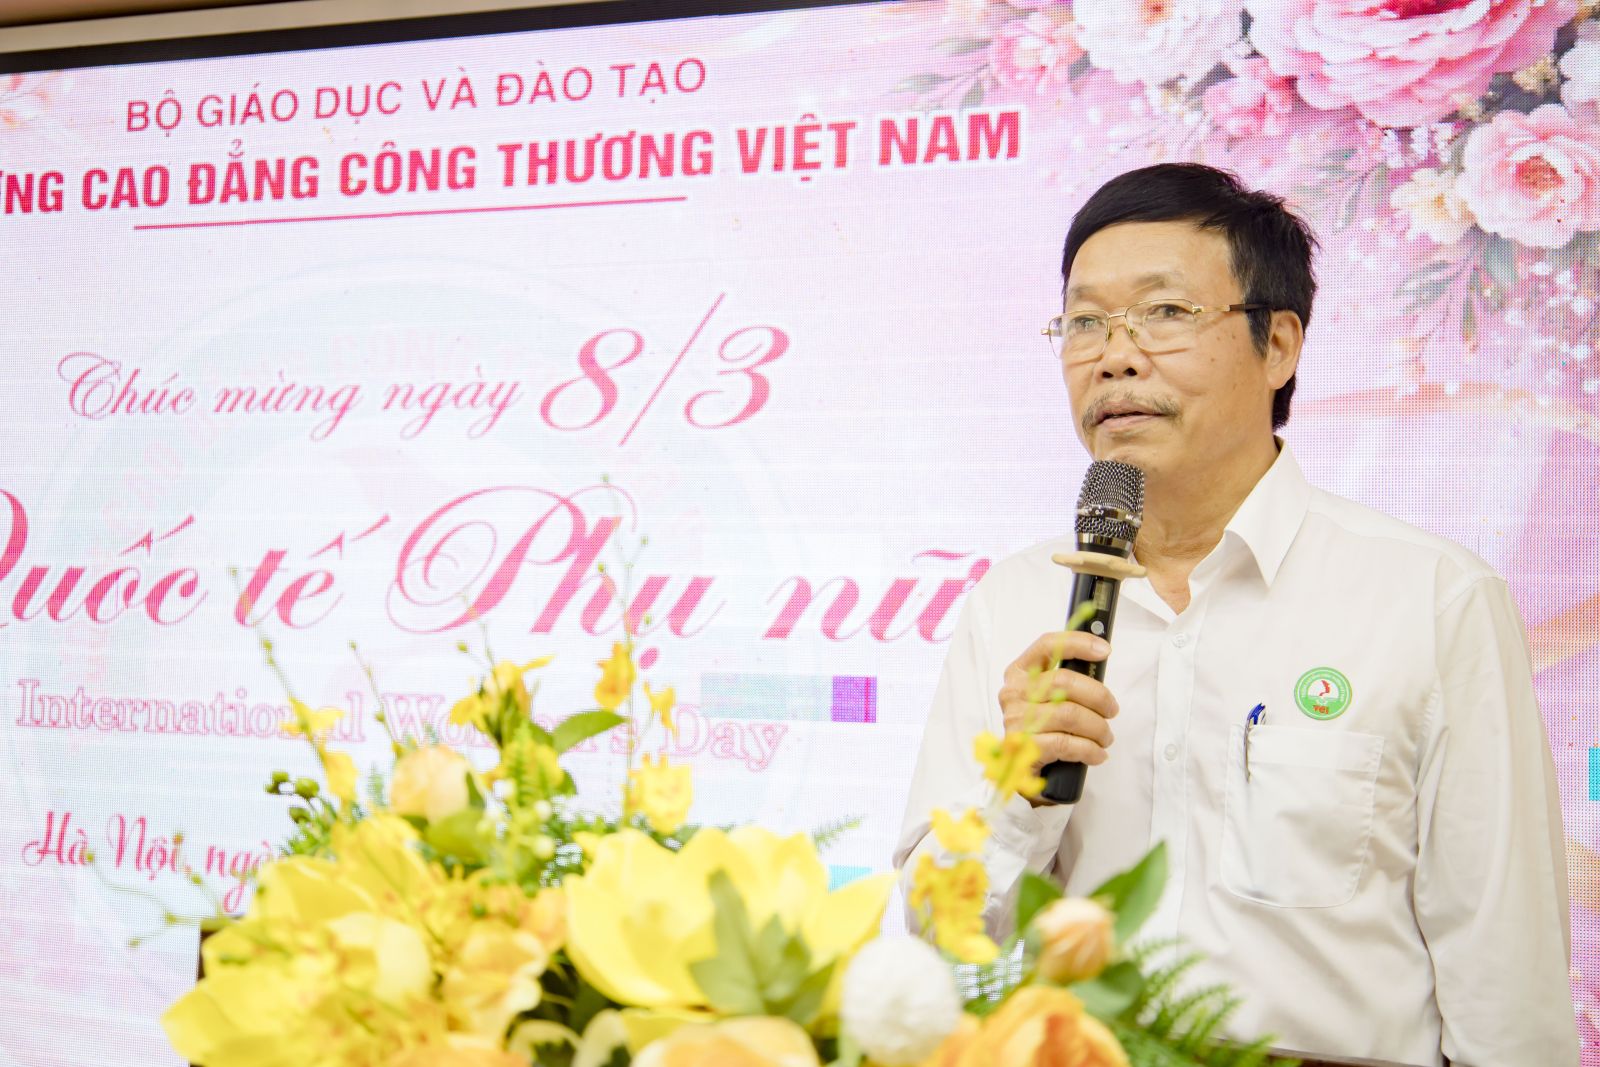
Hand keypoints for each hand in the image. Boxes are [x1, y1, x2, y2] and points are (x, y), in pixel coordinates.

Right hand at [998, 631, 1118, 806]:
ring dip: (1098, 728)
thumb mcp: (1049, 697)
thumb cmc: (1043, 728)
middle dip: (1098, 696)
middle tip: (1112, 711)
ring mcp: (1016, 720)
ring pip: (1069, 714)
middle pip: (1064, 682)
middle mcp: (1013, 693)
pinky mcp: (1024, 747)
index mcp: (1019, 673)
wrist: (1022, 769)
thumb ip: (1067, 680)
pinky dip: (1089, 750)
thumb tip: (1100, 657)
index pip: (1047, 646)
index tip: (1105, 650)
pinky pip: (1066, 744)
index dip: (1078, 644)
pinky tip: (1097, 754)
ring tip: (1105, 737)